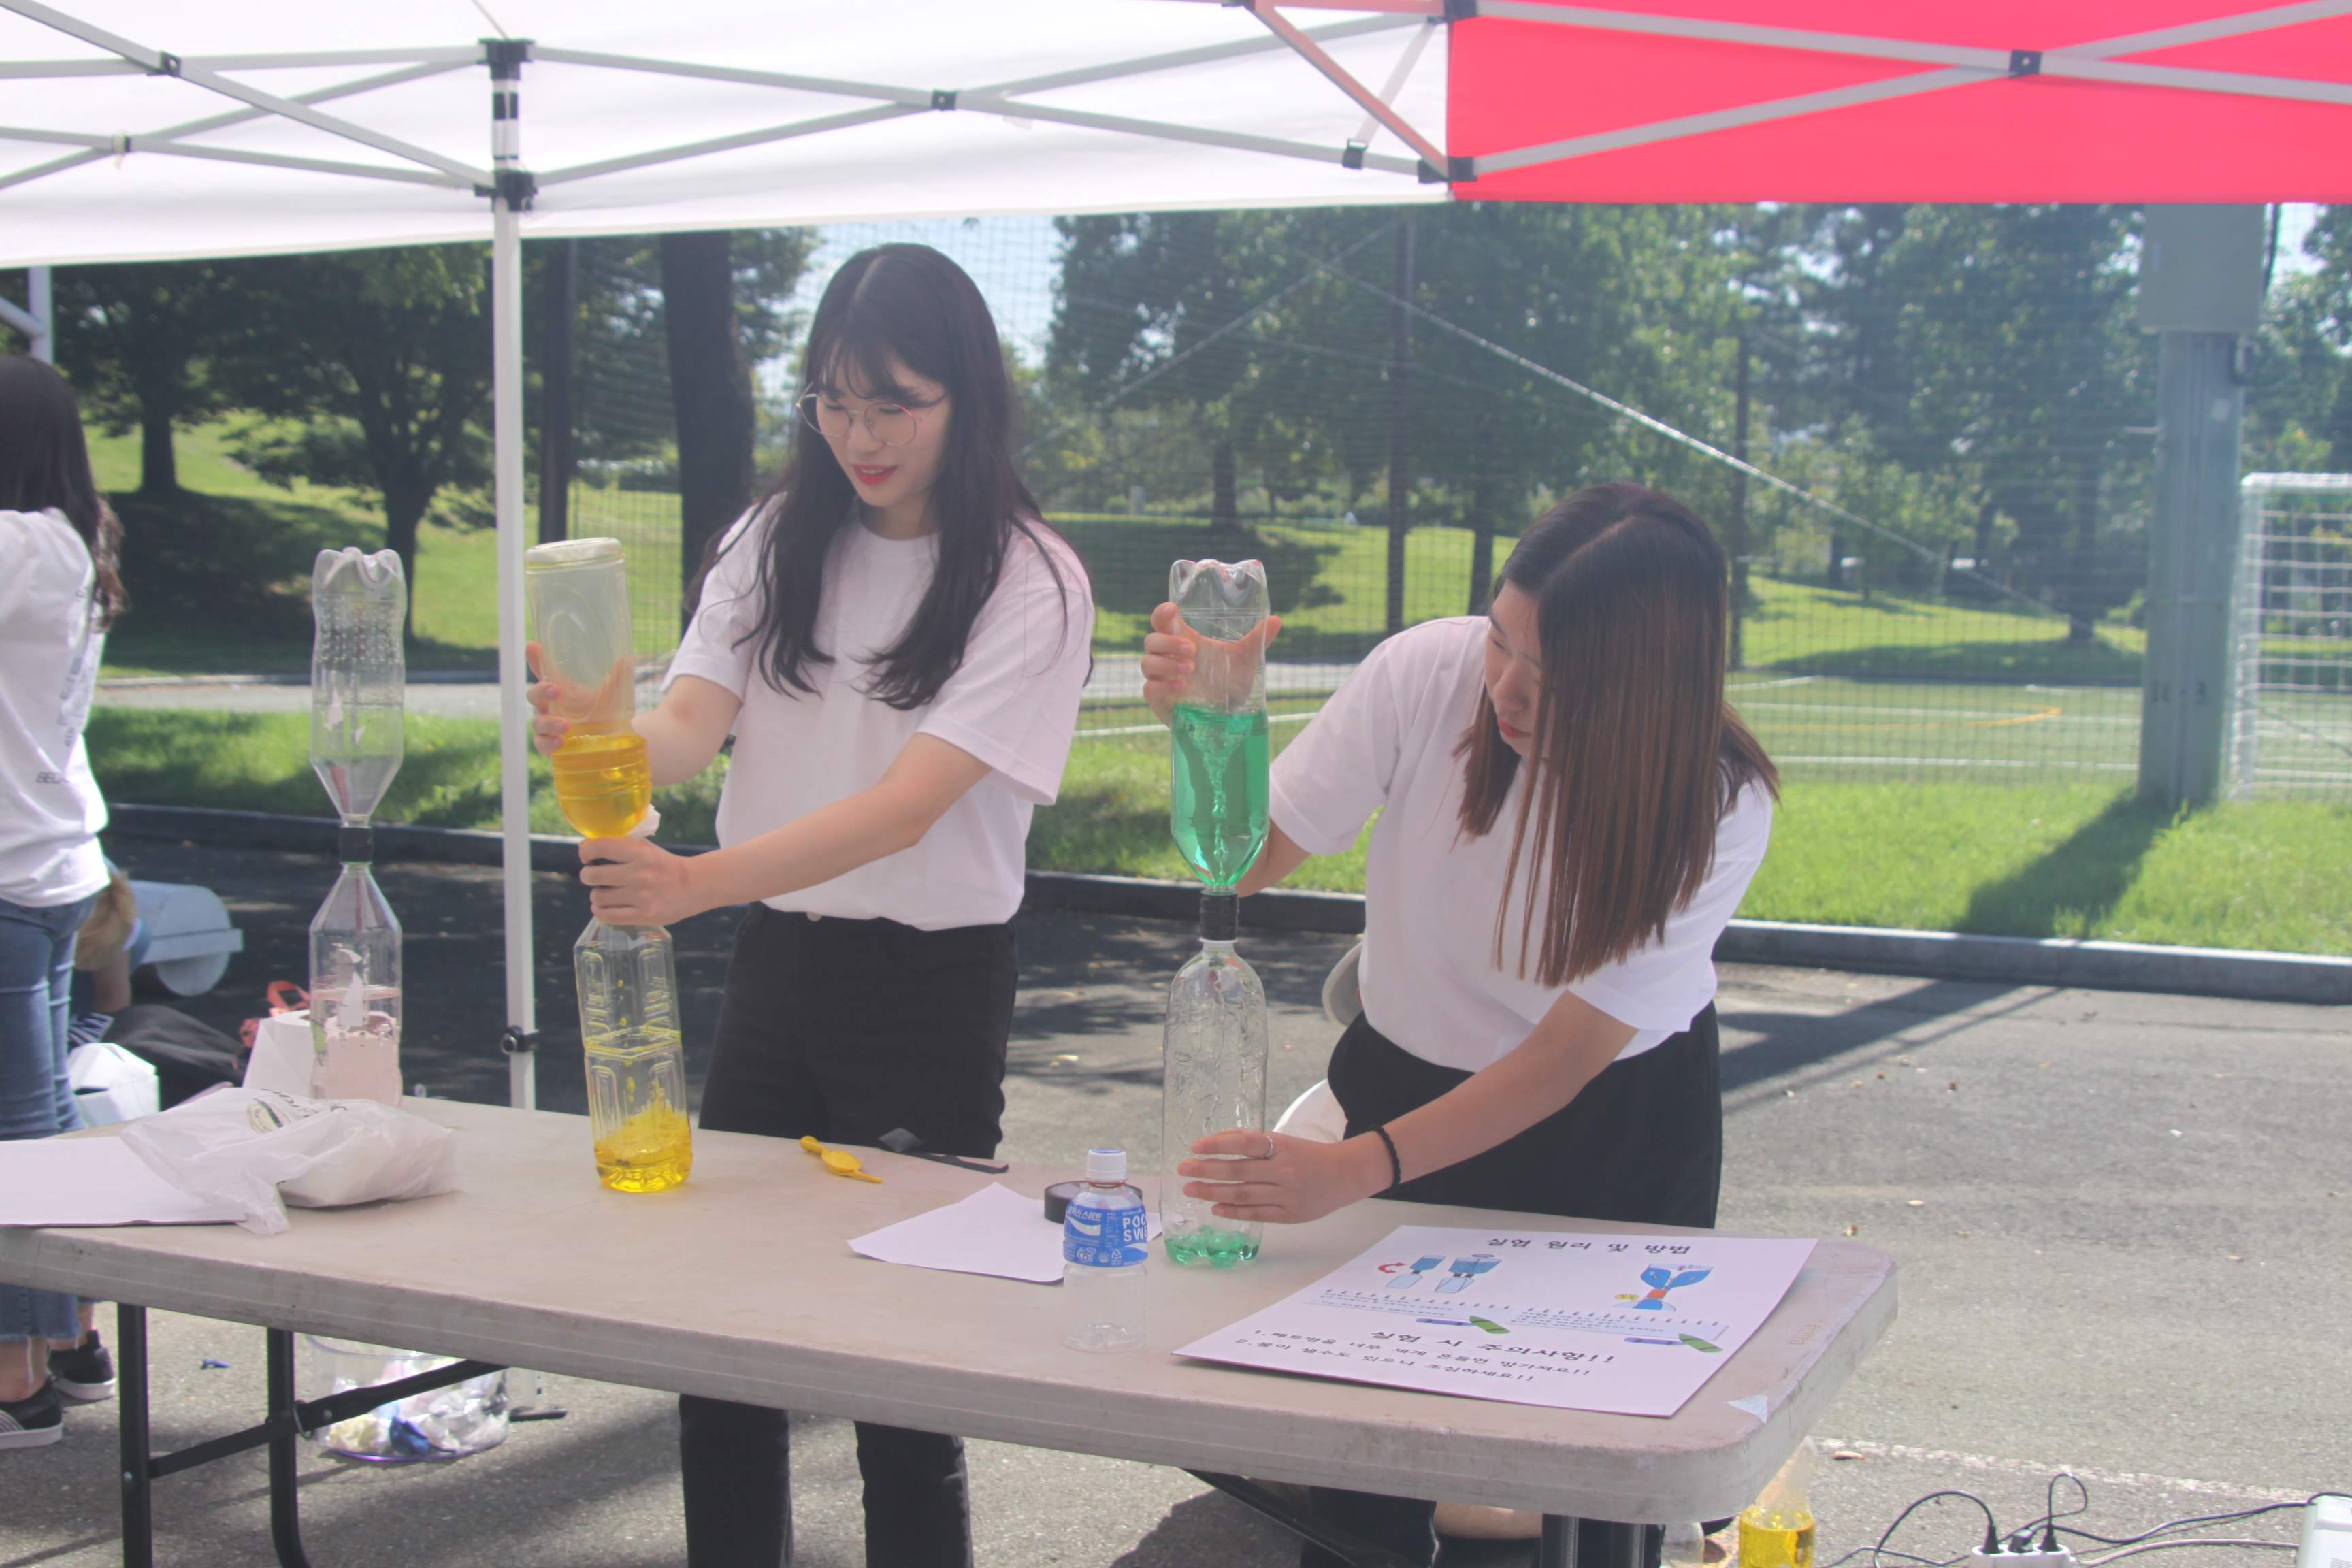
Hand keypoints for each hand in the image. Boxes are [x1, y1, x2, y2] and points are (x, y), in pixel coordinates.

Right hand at [527, 639, 633, 756]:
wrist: (612, 743)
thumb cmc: (605, 714)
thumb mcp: (612, 696)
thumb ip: (618, 679)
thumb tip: (626, 659)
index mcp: (561, 690)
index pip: (544, 672)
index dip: (536, 660)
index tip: (533, 646)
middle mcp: (551, 707)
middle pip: (534, 695)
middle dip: (541, 691)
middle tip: (556, 690)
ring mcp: (549, 728)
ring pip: (538, 722)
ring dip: (549, 722)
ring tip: (566, 725)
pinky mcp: (552, 747)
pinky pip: (542, 745)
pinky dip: (549, 743)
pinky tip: (560, 742)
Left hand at [580, 835, 705, 925]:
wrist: (695, 886)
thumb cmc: (665, 866)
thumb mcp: (647, 849)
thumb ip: (619, 846)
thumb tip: (584, 846)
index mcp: (640, 853)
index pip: (601, 847)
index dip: (586, 851)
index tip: (586, 856)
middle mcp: (639, 874)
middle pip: (592, 875)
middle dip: (588, 876)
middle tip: (593, 877)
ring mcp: (642, 897)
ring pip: (598, 897)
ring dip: (596, 895)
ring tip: (604, 893)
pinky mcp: (644, 916)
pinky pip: (608, 915)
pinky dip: (600, 911)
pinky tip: (603, 907)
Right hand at [1140, 601, 1281, 726]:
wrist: (1227, 719)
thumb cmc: (1230, 684)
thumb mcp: (1245, 660)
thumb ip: (1257, 640)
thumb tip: (1277, 620)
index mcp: (1183, 640)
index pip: (1161, 620)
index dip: (1162, 612)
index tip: (1173, 609)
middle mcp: (1168, 657)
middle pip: (1151, 640)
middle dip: (1169, 643)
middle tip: (1192, 650)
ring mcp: (1160, 678)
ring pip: (1147, 663)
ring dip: (1167, 664)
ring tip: (1191, 670)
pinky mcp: (1158, 699)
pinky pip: (1149, 688)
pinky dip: (1162, 685)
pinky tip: (1182, 687)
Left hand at [1176, 1129, 1386, 1225]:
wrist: (1344, 1175)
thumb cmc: (1307, 1155)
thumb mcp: (1284, 1142)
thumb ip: (1254, 1143)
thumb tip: (1216, 1142)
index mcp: (1282, 1146)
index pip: (1245, 1142)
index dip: (1219, 1144)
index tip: (1195, 1146)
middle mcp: (1283, 1170)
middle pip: (1238, 1170)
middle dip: (1206, 1170)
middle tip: (1183, 1169)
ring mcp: (1286, 1194)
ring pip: (1242, 1194)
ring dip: (1212, 1192)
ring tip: (1191, 1189)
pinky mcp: (1289, 1214)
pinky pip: (1256, 1213)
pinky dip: (1233, 1211)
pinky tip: (1215, 1208)